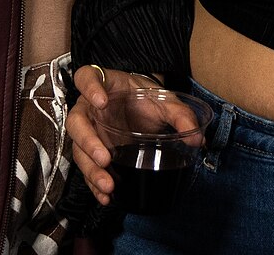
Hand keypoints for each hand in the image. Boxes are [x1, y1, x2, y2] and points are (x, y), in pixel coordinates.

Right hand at [66, 66, 198, 206]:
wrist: (143, 108)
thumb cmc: (148, 99)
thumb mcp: (165, 101)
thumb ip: (180, 114)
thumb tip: (197, 138)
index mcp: (105, 85)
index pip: (87, 77)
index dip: (89, 88)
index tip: (101, 101)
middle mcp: (90, 108)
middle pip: (76, 121)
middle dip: (88, 142)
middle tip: (105, 158)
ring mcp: (90, 131)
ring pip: (78, 149)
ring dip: (91, 170)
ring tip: (108, 185)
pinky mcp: (92, 151)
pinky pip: (87, 168)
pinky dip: (94, 184)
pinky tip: (106, 197)